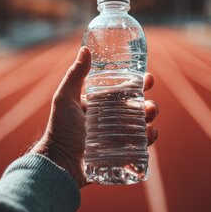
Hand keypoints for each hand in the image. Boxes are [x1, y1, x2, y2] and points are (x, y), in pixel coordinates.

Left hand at [31, 46, 158, 187]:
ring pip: (142, 125)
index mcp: (102, 105)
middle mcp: (112, 119)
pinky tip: (150, 134)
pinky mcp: (122, 153)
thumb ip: (74, 75)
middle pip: (138, 108)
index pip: (125, 91)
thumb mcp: (65, 99)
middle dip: (149, 104)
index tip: (148, 78)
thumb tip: (85, 49)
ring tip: (150, 117)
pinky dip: (149, 138)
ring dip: (151, 119)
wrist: (59, 163)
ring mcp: (118, 137)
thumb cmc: (59, 129)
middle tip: (150, 105)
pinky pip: (141, 145)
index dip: (139, 83)